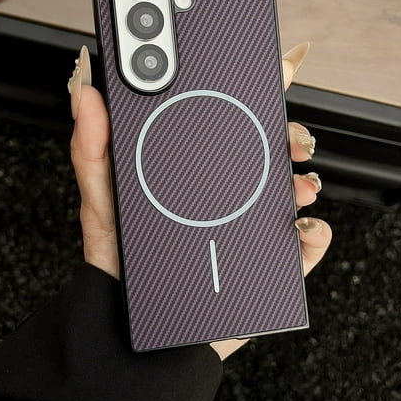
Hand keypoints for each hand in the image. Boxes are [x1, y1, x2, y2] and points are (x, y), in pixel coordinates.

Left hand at [69, 42, 331, 359]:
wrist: (135, 331)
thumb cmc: (117, 262)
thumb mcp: (101, 199)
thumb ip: (92, 148)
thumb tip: (87, 96)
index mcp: (192, 170)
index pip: (226, 121)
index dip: (254, 91)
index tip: (275, 69)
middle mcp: (223, 194)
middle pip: (267, 152)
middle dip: (288, 137)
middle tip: (290, 138)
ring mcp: (247, 227)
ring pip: (290, 194)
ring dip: (303, 183)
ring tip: (297, 186)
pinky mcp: (264, 264)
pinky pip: (302, 246)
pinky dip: (313, 236)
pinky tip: (303, 229)